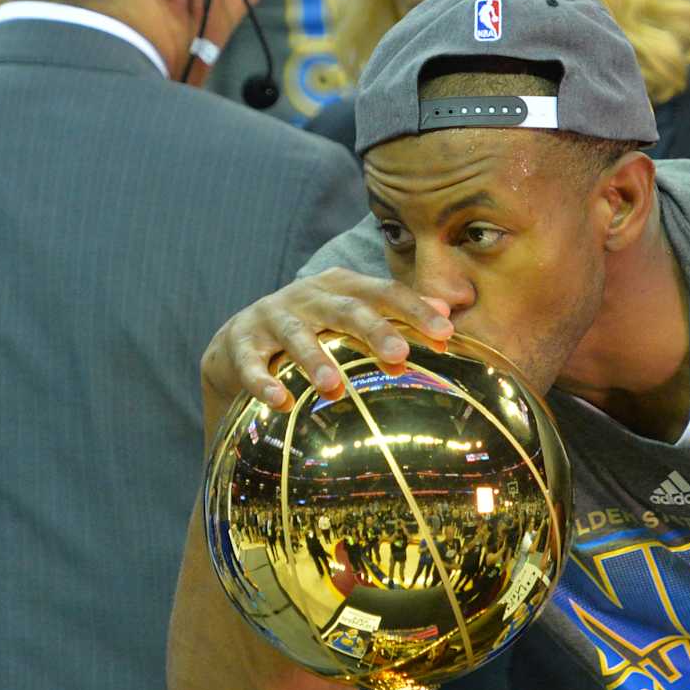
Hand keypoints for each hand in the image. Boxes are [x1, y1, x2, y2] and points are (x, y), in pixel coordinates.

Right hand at [200, 267, 454, 417]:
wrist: (240, 341)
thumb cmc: (315, 331)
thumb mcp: (353, 318)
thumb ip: (397, 315)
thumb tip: (449, 313)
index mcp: (341, 287)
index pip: (384, 293)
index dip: (415, 310)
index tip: (446, 333)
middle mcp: (307, 297)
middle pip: (345, 309)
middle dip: (373, 330)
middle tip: (399, 354)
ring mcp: (271, 318)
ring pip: (296, 335)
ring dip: (314, 359)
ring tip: (333, 388)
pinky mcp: (240, 345)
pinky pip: (251, 364)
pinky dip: (263, 383)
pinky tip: (279, 402)